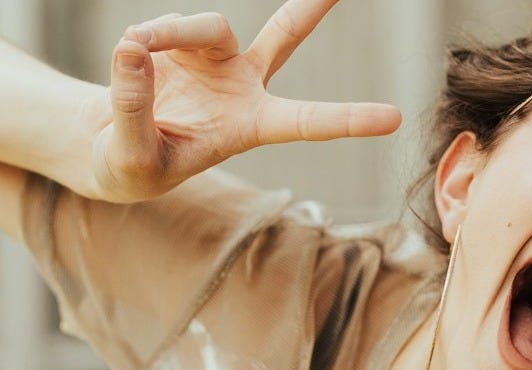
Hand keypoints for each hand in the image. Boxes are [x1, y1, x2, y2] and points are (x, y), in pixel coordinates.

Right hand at [90, 0, 400, 201]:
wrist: (112, 147)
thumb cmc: (134, 166)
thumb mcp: (133, 157)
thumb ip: (135, 109)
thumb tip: (133, 50)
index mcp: (252, 126)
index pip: (307, 122)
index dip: (349, 119)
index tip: (394, 119)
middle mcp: (243, 86)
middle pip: (284, 36)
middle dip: (311, 8)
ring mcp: (215, 58)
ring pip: (208, 25)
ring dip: (170, 32)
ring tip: (135, 49)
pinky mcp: (182, 40)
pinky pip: (166, 26)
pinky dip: (144, 37)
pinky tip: (130, 55)